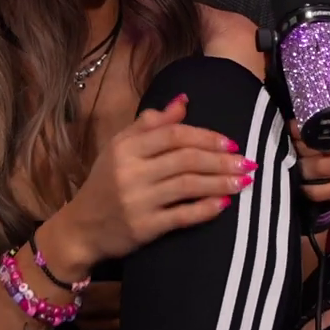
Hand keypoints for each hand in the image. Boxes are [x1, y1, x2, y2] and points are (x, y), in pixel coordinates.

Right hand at [42, 95, 254, 279]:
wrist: (81, 228)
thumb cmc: (105, 183)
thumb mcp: (120, 148)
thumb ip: (150, 124)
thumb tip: (184, 100)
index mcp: (126, 148)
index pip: (173, 135)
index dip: (205, 136)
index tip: (231, 142)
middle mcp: (131, 172)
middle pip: (185, 159)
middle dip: (221, 159)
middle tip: (248, 162)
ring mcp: (138, 201)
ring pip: (188, 186)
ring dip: (220, 182)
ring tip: (245, 181)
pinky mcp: (144, 228)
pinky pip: (181, 216)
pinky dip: (205, 209)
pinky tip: (224, 205)